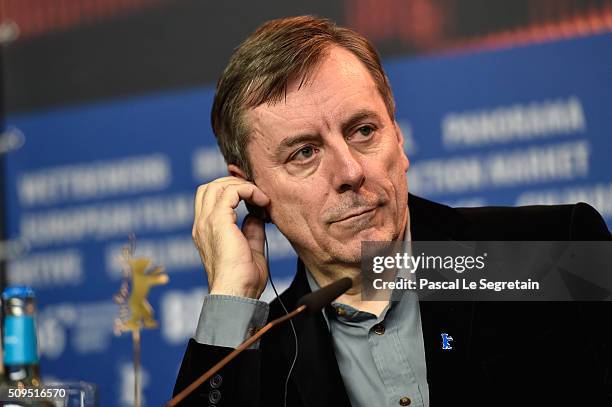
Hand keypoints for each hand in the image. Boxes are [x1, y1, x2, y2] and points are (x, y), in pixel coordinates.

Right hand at [192, 177, 270, 298]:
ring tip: (261, 197)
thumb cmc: (244, 281)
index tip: (255, 200)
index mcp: (206, 232)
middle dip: (235, 183)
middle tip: (257, 195)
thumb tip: (255, 216)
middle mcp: (202, 225)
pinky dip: (248, 190)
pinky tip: (262, 201)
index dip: (232, 191)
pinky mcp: (218, 222)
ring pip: (218, 185)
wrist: (236, 295)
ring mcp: (207, 222)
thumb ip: (251, 231)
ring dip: (242, 185)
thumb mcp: (250, 250)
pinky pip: (231, 191)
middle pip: (211, 187)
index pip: (211, 199)